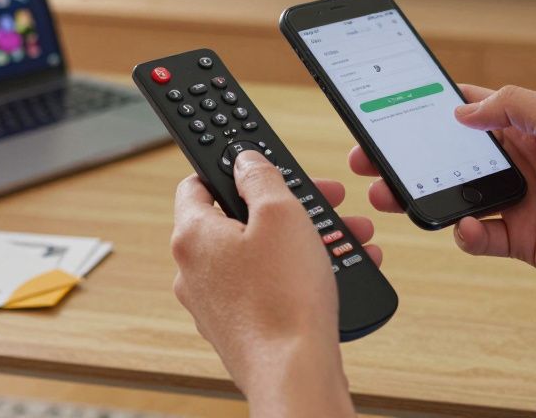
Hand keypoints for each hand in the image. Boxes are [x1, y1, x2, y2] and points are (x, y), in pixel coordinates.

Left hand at [171, 151, 379, 415]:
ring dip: (301, 239)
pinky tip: (333, 271)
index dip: (230, 167)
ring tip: (343, 236)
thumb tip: (246, 161)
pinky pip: (266, 287)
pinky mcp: (237, 328)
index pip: (197, 182)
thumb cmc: (283, 298)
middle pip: (236, 218)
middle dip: (286, 206)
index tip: (257, 162)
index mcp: (192, 235)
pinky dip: (296, 274)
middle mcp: (194, 270)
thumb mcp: (281, 213)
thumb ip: (261, 177)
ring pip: (259, 254)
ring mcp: (214, 303)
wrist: (295, 374)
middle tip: (320, 198)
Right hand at [349, 85, 535, 290]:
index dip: (428, 111)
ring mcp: (519, 202)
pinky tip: (468, 229)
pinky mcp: (523, 241)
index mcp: (527, 126)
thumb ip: (511, 106)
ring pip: (455, 197)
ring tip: (392, 198)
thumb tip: (462, 110)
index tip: (388, 112)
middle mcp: (518, 162)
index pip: (468, 112)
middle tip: (368, 162)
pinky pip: (480, 237)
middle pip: (448, 157)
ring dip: (421, 197)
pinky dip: (466, 234)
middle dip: (407, 160)